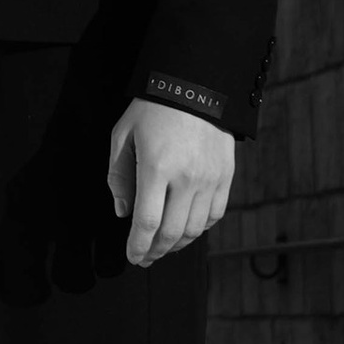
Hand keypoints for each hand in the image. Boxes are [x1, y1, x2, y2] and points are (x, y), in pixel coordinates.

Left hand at [105, 99, 232, 267]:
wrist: (196, 86)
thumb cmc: (152, 109)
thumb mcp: (123, 135)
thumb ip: (119, 176)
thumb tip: (124, 212)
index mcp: (157, 168)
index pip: (147, 223)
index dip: (138, 246)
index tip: (133, 257)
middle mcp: (187, 178)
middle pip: (172, 232)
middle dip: (155, 252)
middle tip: (145, 258)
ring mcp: (210, 179)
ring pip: (195, 229)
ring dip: (177, 244)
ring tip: (163, 246)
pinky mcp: (225, 176)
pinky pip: (215, 214)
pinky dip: (200, 229)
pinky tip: (187, 229)